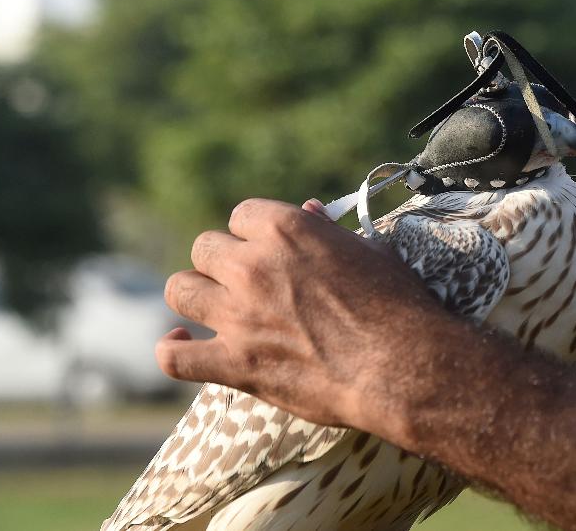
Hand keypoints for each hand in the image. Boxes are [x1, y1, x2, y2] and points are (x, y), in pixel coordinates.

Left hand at [156, 197, 454, 434]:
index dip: (254, 233)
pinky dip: (173, 349)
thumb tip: (310, 210)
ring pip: (179, 290)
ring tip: (216, 309)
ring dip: (195, 296)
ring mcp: (238, 315)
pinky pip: (174, 356)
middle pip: (204, 248)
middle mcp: (253, 266)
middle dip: (222, 263)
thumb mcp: (370, 252)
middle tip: (248, 284)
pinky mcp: (235, 364)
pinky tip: (182, 343)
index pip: (242, 214)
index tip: (269, 251)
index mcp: (287, 229)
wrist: (402, 365)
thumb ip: (330, 231)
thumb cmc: (397, 305)